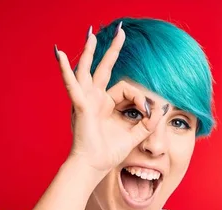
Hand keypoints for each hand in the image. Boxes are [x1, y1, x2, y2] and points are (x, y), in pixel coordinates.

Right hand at [55, 24, 160, 174]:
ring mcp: (86, 100)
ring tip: (91, 34)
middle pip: (104, 69)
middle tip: (120, 31)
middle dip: (112, 50)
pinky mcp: (80, 105)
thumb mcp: (134, 135)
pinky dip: (65, 70)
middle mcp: (95, 99)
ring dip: (90, 51)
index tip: (149, 113)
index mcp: (107, 105)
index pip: (128, 90)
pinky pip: (72, 84)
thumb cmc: (108, 153)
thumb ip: (148, 123)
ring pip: (87, 70)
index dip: (141, 99)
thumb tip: (161, 109)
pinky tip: (60, 54)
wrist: (93, 166)